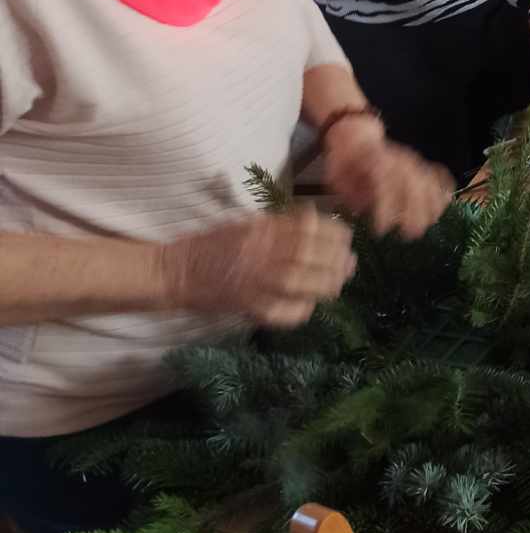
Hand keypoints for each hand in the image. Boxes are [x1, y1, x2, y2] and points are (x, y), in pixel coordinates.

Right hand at [160, 208, 355, 328]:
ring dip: (326, 284)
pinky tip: (308, 306)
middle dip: (336, 260)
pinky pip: (281, 311)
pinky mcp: (245, 306)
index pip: (307, 228)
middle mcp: (260, 252)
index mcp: (261, 229)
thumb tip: (315, 221)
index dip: (333, 233)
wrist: (175, 270)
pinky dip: (299, 310)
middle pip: (310, 255)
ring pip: (301, 282)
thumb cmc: (211, 243)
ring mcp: (253, 281)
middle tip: (351, 264)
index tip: (347, 237)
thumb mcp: (246, 223)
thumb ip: (278, 224)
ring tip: (338, 284)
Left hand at [322, 122, 453, 238]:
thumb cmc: (345, 164)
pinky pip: (437, 172)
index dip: (384, 210)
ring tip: (430, 223)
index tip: (380, 231)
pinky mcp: (418, 163)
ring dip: (432, 203)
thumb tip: (363, 211)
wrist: (355, 138)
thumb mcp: (337, 178)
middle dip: (413, 211)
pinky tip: (446, 201)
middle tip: (409, 234)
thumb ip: (350, 195)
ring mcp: (410, 160)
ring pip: (428, 179)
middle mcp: (396, 160)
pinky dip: (444, 185)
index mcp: (373, 163)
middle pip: (412, 184)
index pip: (384, 186)